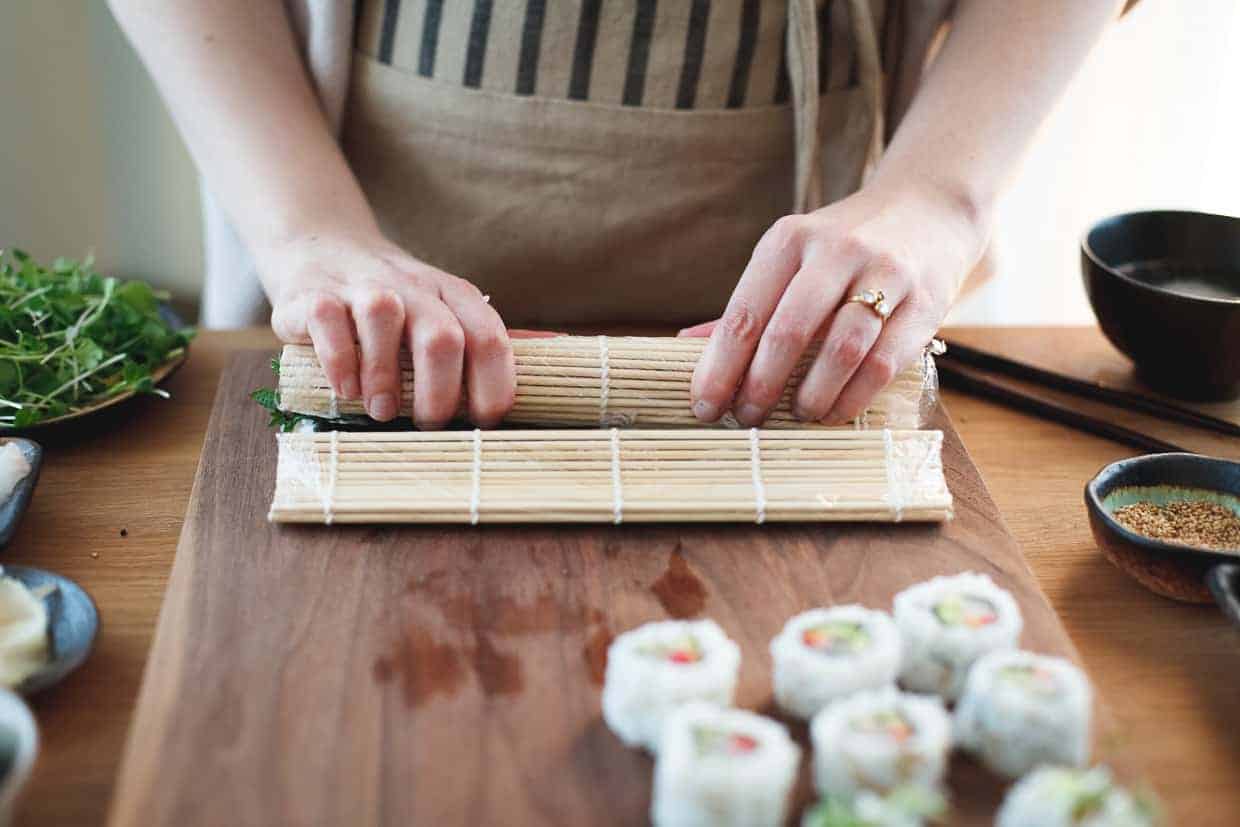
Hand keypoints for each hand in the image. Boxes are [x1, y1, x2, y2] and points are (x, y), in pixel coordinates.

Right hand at [263, 232, 515, 426]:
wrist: (323, 246)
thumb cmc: (396, 299)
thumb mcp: (444, 309)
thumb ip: (484, 339)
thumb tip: (550, 358)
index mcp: (453, 295)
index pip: (489, 339)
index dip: (493, 388)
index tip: (482, 424)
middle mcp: (413, 287)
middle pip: (441, 337)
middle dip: (441, 394)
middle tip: (429, 425)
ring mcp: (363, 287)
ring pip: (384, 320)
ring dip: (385, 377)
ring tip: (383, 411)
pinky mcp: (315, 295)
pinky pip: (329, 323)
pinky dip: (339, 362)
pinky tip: (346, 389)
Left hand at [685, 183, 987, 424]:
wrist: (928, 210)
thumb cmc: (842, 248)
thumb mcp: (791, 259)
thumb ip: (748, 304)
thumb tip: (685, 344)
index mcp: (789, 239)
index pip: (744, 313)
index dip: (719, 367)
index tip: (704, 406)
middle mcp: (836, 250)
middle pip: (787, 331)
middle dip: (760, 387)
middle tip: (747, 418)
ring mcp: (886, 274)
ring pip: (840, 349)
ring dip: (811, 395)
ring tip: (797, 416)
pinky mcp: (925, 302)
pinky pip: (883, 362)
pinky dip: (853, 397)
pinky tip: (834, 412)